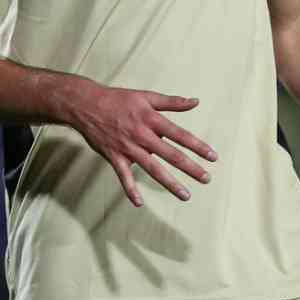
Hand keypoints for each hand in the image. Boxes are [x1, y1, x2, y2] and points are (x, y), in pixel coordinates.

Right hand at [68, 83, 217, 206]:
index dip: (197, 146)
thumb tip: (196, 102)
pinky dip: (130, 189)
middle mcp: (142, 135)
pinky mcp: (114, 156)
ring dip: (170, 183)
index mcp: (151, 119)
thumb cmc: (119, 99)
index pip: (180, 135)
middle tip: (207, 179)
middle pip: (171, 154)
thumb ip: (172, 102)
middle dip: (190, 168)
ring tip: (186, 195)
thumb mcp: (147, 96)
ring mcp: (128, 147)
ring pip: (152, 168)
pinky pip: (123, 176)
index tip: (212, 157)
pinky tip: (139, 203)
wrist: (87, 104)